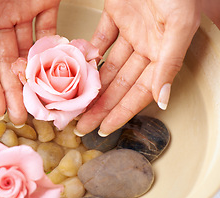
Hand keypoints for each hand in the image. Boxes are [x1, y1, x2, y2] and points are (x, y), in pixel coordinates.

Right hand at [0, 0, 60, 124]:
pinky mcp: (44, 1)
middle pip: (5, 62)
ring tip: (37, 102)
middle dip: (12, 91)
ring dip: (32, 76)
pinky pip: (49, 29)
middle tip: (19, 115)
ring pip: (27, 51)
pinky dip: (51, 47)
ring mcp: (22, 11)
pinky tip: (52, 68)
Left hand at [75, 0, 200, 136]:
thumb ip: (169, 62)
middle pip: (118, 84)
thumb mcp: (177, 25)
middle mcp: (146, 45)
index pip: (139, 92)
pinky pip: (100, 39)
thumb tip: (162, 99)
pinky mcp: (116, 13)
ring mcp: (130, 30)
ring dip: (91, 86)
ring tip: (74, 104)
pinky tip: (77, 69)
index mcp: (163, 52)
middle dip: (100, 106)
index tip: (103, 129)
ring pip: (107, 66)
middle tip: (80, 125)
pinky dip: (88, 53)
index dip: (122, 112)